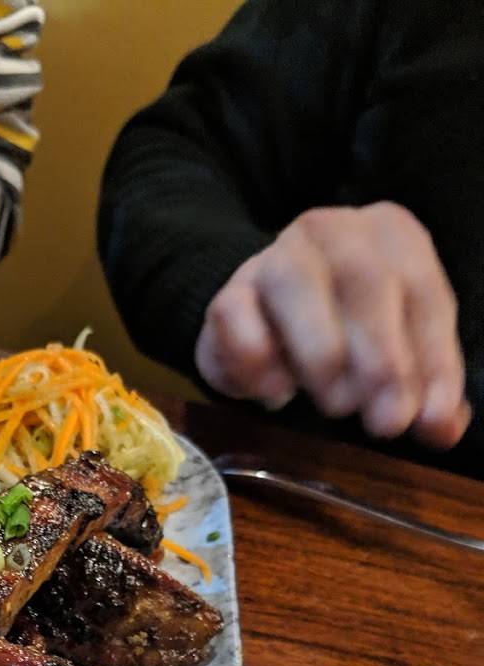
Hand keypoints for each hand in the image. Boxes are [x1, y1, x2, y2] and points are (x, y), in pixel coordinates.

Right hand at [195, 203, 470, 448]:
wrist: (267, 316)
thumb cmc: (347, 330)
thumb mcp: (399, 352)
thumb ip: (426, 386)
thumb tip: (443, 429)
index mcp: (391, 235)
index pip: (423, 291)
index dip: (431, 359)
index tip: (427, 419)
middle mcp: (331, 231)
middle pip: (362, 279)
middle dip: (380, 359)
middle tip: (385, 423)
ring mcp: (273, 258)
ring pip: (293, 285)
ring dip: (320, 353)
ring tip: (335, 408)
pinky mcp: (226, 296)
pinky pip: (235, 320)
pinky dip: (257, 363)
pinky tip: (277, 395)